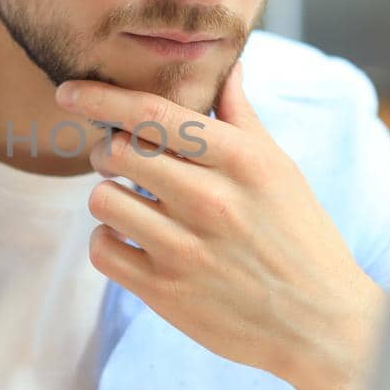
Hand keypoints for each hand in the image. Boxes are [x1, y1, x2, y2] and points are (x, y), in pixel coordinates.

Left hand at [56, 60, 385, 389]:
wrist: (320, 324)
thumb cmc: (300, 237)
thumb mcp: (280, 169)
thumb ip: (241, 117)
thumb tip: (227, 66)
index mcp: (240, 161)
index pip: (154, 113)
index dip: (102, 97)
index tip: (69, 91)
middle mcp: (211, 200)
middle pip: (118, 151)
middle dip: (107, 149)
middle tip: (120, 159)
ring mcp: (185, 249)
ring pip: (102, 199)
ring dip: (109, 196)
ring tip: (134, 204)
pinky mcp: (165, 292)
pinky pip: (102, 249)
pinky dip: (108, 240)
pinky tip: (132, 239)